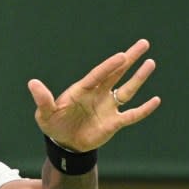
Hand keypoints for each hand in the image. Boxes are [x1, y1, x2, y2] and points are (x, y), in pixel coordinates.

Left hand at [27, 39, 160, 151]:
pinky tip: (156, 100)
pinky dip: (144, 109)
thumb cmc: (53, 125)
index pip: (99, 75)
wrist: (64, 144)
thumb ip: (43, 99)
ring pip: (127, 90)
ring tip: (150, 62)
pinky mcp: (114, 122)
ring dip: (139, 78)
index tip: (122, 56)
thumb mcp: (45, 114)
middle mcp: (98, 94)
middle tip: (143, 43)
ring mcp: (108, 107)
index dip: (110, 66)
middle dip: (129, 59)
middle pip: (116, 74)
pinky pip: (132, 115)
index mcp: (83, 89)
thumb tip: (32, 83)